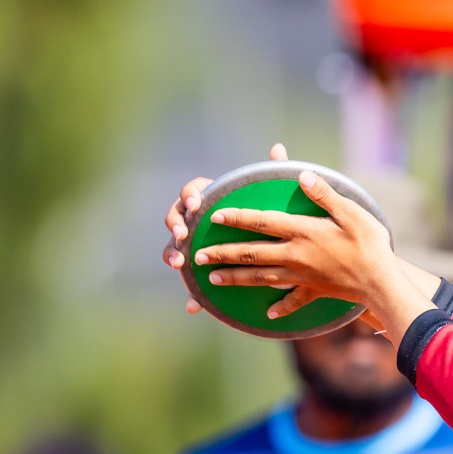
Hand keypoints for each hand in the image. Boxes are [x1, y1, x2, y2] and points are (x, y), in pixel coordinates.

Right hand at [163, 143, 288, 313]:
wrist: (273, 244)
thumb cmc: (271, 214)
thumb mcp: (274, 196)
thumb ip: (272, 172)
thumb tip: (280, 148)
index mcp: (212, 198)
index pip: (193, 190)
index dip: (191, 195)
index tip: (198, 204)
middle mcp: (198, 219)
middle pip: (177, 217)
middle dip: (176, 226)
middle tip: (182, 236)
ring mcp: (196, 243)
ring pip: (175, 246)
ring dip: (172, 253)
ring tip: (178, 264)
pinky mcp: (202, 267)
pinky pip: (190, 279)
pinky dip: (191, 292)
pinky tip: (193, 305)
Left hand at [192, 169, 399, 316]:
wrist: (381, 282)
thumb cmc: (370, 244)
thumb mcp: (351, 212)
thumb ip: (324, 194)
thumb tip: (302, 175)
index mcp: (302, 232)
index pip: (261, 221)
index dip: (237, 217)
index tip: (215, 215)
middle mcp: (295, 255)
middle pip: (251, 253)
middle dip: (222, 254)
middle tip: (198, 256)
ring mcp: (302, 276)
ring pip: (261, 277)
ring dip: (235, 278)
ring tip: (214, 280)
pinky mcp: (314, 291)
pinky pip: (293, 301)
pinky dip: (280, 307)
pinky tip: (269, 314)